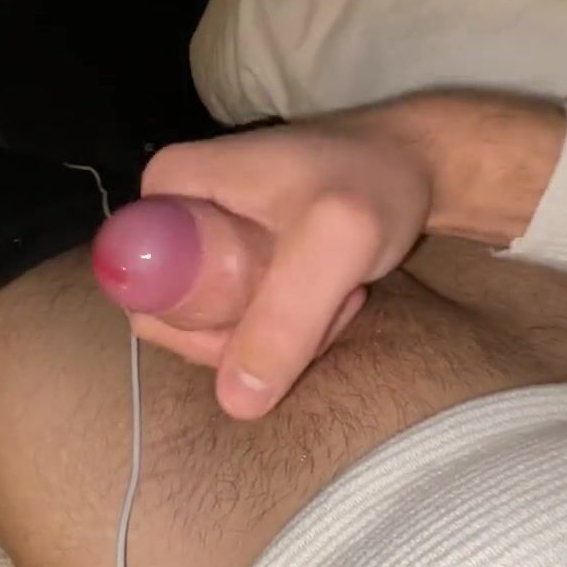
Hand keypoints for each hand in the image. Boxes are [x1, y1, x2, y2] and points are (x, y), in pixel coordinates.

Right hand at [95, 101, 435, 418]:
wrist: (423, 163)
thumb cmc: (377, 182)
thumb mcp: (337, 244)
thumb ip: (286, 318)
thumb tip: (235, 403)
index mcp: (167, 188)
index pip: (143, 291)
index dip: (201, 324)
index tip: (278, 305)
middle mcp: (172, 214)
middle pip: (177, 315)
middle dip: (253, 332)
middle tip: (321, 303)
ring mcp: (203, 241)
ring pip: (214, 326)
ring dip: (282, 334)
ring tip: (336, 293)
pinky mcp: (235, 262)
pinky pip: (243, 323)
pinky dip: (294, 327)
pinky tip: (335, 296)